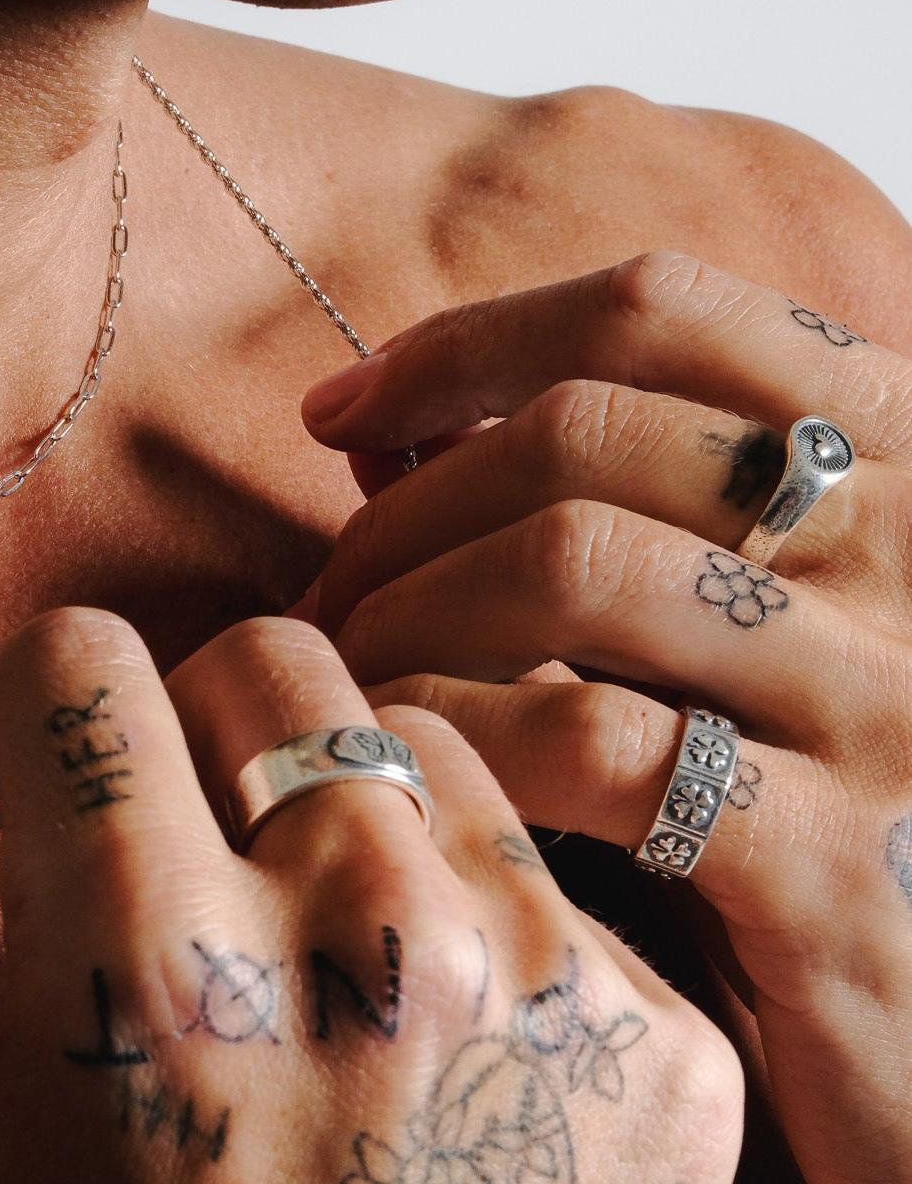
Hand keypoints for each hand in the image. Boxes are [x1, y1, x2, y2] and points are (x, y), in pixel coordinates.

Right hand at [0, 611, 738, 1183]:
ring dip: (313, 796)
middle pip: (256, 658)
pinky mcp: (658, 1057)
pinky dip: (446, 900)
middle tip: (133, 846)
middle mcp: (361, 933)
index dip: (1, 700)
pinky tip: (399, 1023)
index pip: (73, 663)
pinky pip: (535, 869)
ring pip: (407, 734)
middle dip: (161, 727)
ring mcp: (537, 987)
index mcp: (145, 963)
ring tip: (273, 929)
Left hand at [298, 248, 911, 1183]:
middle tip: (329, 594)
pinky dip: (452, 731)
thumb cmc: (802, 814)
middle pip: (586, 433)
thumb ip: (595, 510)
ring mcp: (894, 709)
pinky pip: (587, 740)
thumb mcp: (725, 631)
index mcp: (901, 466)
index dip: (467, 343)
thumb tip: (384, 434)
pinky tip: (403, 763)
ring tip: (346, 680)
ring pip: (573, 564)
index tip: (339, 413)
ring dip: (406, 612)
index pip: (661, 309)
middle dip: (405, 506)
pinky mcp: (839, 874)